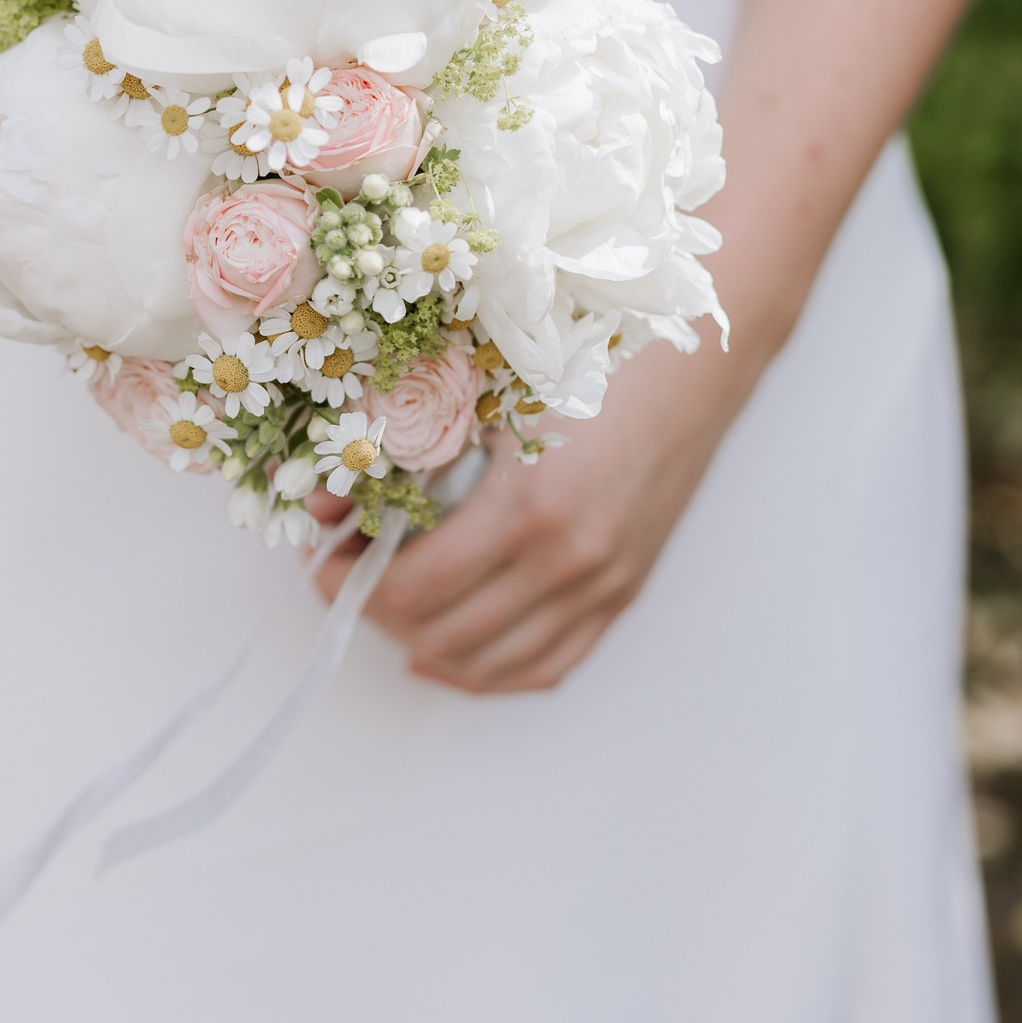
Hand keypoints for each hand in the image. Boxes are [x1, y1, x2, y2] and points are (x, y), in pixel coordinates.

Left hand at [308, 334, 753, 693]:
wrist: (697, 353)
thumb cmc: (591, 352)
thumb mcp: (489, 389)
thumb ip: (404, 446)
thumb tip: (324, 499)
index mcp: (528, 508)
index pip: (411, 591)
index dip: (349, 584)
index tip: (324, 557)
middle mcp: (569, 563)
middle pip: (440, 636)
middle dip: (374, 611)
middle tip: (347, 572)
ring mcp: (602, 585)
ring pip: (488, 664)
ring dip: (422, 643)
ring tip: (389, 604)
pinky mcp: (623, 592)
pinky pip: (546, 665)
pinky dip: (487, 670)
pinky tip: (446, 652)